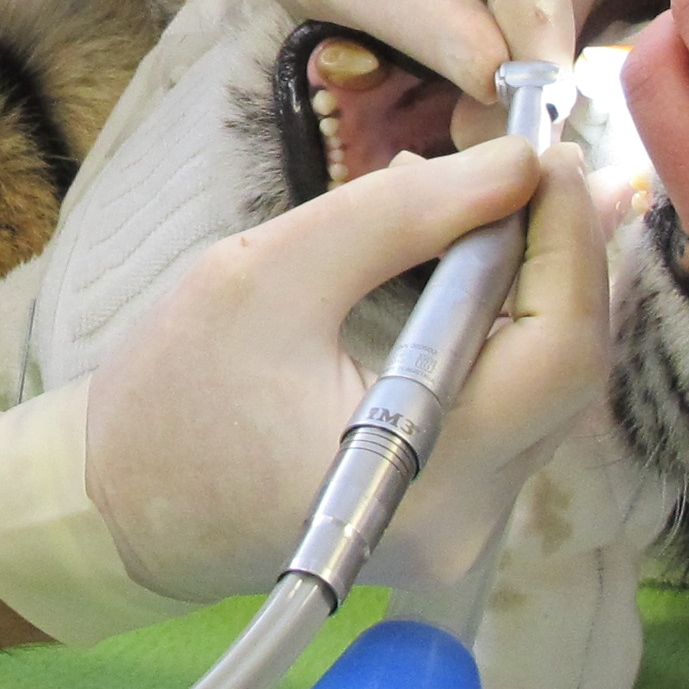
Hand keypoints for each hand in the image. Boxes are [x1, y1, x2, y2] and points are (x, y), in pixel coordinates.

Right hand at [85, 133, 613, 599]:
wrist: (118, 507)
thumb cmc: (172, 392)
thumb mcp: (269, 273)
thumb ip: (403, 215)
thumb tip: (518, 167)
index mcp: (420, 472)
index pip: (557, 351)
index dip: (570, 243)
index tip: (553, 155)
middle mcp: (464, 524)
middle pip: (568, 373)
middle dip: (564, 258)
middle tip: (543, 164)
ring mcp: (463, 533)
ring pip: (548, 391)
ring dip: (539, 290)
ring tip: (508, 202)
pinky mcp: (449, 518)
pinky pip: (512, 411)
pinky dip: (506, 331)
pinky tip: (483, 266)